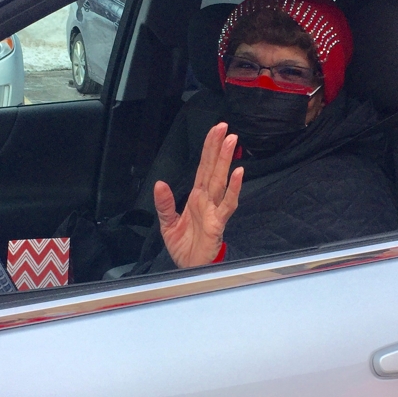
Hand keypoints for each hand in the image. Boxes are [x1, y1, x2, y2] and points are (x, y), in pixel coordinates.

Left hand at [153, 122, 243, 268]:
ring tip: (232, 141)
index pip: (203, 168)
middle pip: (213, 169)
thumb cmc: (184, 247)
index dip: (208, 149)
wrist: (189, 269)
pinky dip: (233, 189)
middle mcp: (207, 200)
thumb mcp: (167, 224)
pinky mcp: (218, 223)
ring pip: (221, 181)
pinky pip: (227, 204)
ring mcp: (214, 210)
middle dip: (218, 148)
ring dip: (226, 161)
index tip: (215, 131)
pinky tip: (238, 173)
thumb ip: (165, 204)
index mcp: (196, 197)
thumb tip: (160, 183)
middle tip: (224, 127)